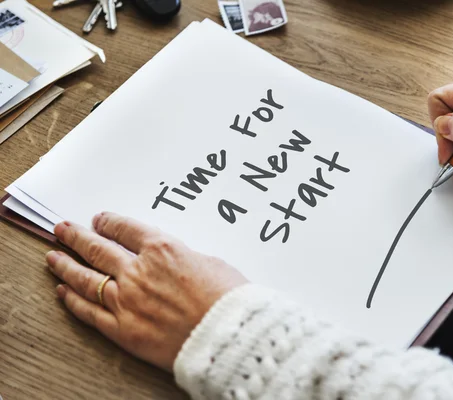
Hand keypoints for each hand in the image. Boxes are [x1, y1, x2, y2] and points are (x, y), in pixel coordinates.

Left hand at [46, 212, 247, 370]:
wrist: (227, 335)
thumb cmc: (227, 298)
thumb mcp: (210, 263)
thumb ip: (182, 258)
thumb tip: (170, 262)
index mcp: (162, 249)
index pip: (125, 229)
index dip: (109, 222)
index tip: (99, 220)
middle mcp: (138, 271)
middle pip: (98, 249)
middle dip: (77, 237)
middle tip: (63, 229)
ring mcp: (126, 300)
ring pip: (86, 278)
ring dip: (66, 265)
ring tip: (53, 257)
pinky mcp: (123, 329)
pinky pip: (90, 312)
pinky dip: (73, 301)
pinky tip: (63, 292)